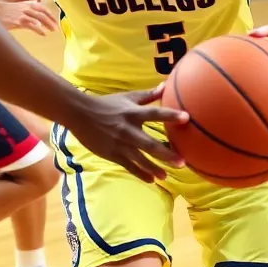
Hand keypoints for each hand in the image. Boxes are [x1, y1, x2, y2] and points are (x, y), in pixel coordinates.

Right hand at [0, 0, 57, 34]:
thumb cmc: (2, 13)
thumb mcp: (16, 11)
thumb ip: (26, 15)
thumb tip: (36, 23)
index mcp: (26, 5)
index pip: (42, 8)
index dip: (50, 14)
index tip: (55, 21)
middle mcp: (26, 8)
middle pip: (43, 12)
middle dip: (51, 20)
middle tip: (56, 28)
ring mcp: (22, 14)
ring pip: (39, 18)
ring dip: (48, 24)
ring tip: (53, 30)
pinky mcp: (18, 21)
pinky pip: (32, 25)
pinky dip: (39, 29)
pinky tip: (43, 34)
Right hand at [70, 85, 188, 181]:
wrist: (80, 114)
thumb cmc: (107, 104)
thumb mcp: (127, 97)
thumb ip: (147, 95)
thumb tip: (165, 86)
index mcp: (133, 113)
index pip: (155, 113)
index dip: (171, 115)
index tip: (187, 118)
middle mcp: (128, 130)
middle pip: (150, 144)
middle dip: (166, 154)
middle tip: (182, 162)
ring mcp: (120, 144)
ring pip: (140, 159)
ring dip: (154, 168)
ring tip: (166, 177)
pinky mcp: (112, 154)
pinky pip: (128, 166)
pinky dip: (140, 173)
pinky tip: (152, 180)